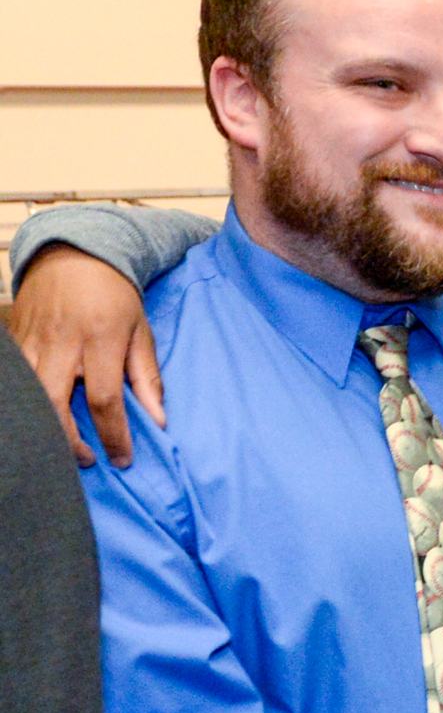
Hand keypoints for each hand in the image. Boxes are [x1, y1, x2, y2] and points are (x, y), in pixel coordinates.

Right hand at [9, 247, 163, 467]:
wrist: (72, 253)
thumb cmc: (114, 295)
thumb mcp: (141, 331)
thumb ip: (147, 377)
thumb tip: (158, 420)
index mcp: (100, 340)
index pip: (104, 399)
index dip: (113, 434)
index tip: (122, 459)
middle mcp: (62, 342)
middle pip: (55, 403)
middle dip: (70, 439)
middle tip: (88, 459)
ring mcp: (33, 340)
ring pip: (30, 395)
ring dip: (46, 426)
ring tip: (66, 444)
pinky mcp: (15, 338)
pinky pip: (15, 379)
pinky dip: (27, 403)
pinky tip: (42, 417)